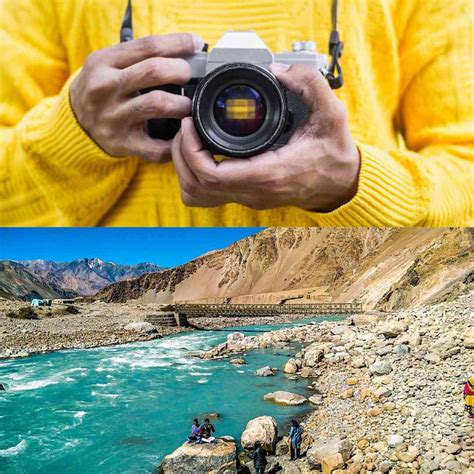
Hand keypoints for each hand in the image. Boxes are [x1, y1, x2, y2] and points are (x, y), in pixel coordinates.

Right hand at [70, 33, 203, 161]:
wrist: (74, 122)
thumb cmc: (102, 88)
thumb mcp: (109, 63)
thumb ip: (139, 57)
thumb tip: (185, 54)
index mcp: (103, 62)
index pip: (148, 46)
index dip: (177, 43)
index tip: (196, 44)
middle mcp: (105, 88)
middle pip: (154, 71)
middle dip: (181, 71)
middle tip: (190, 76)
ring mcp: (113, 117)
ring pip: (158, 104)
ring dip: (182, 104)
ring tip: (189, 105)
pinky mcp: (122, 143)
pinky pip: (156, 147)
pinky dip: (175, 142)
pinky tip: (182, 134)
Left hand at [172, 63, 359, 211]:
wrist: (340, 184)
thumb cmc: (334, 154)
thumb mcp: (331, 114)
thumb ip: (309, 84)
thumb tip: (278, 69)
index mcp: (269, 174)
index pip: (212, 175)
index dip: (190, 150)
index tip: (190, 124)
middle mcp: (254, 191)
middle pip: (196, 186)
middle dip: (181, 155)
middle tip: (185, 128)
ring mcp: (248, 197)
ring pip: (197, 196)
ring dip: (185, 169)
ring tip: (188, 142)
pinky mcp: (247, 196)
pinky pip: (208, 194)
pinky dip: (195, 176)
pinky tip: (201, 155)